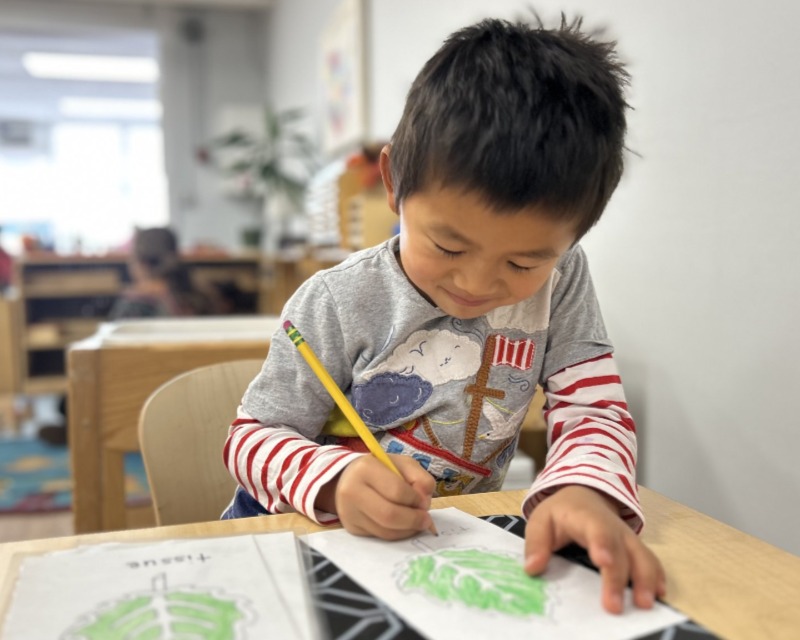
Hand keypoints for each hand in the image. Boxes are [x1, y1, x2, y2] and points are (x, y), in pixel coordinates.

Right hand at [319, 454, 434, 539]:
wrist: (349, 479)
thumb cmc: (381, 470)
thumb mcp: (403, 464)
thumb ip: (420, 478)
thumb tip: (424, 502)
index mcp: (366, 469)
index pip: (396, 491)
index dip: (415, 500)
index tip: (424, 502)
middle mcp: (352, 491)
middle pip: (389, 515)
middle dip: (414, 520)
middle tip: (426, 520)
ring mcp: (349, 512)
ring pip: (386, 531)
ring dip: (408, 530)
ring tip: (416, 521)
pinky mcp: (352, 528)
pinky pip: (380, 536)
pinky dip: (397, 534)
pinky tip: (403, 525)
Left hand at [524, 485, 665, 613]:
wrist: (585, 494)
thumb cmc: (561, 511)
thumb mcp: (540, 520)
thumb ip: (536, 543)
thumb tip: (532, 568)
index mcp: (586, 518)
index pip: (597, 529)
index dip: (602, 545)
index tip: (603, 562)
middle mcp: (612, 527)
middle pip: (622, 550)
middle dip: (620, 578)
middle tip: (615, 606)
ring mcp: (627, 537)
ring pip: (642, 555)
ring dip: (646, 579)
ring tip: (645, 603)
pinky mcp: (635, 547)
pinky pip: (650, 560)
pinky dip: (657, 576)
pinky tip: (659, 593)